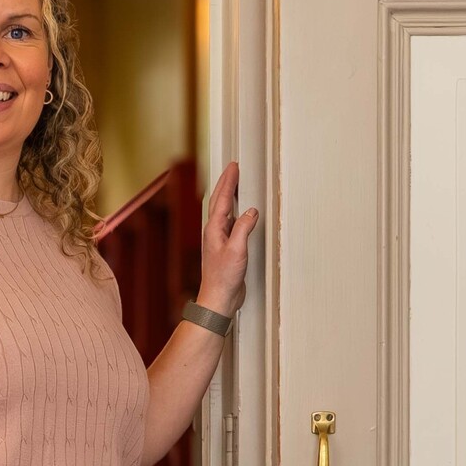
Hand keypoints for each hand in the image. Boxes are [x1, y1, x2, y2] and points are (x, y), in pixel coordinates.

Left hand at [200, 160, 258, 317]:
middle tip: (232, 168)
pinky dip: (234, 212)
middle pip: (219, 201)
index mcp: (214, 229)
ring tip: (233, 184)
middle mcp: (214, 232)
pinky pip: (230, 223)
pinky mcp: (226, 248)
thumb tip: (251, 211)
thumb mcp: (237, 250)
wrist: (218, 298)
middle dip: (226, 183)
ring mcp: (219, 239)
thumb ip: (243, 228)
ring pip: (223, 211)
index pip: (223, 199)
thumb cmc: (224, 278)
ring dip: (228, 195)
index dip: (229, 181)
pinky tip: (238, 214)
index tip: (234, 167)